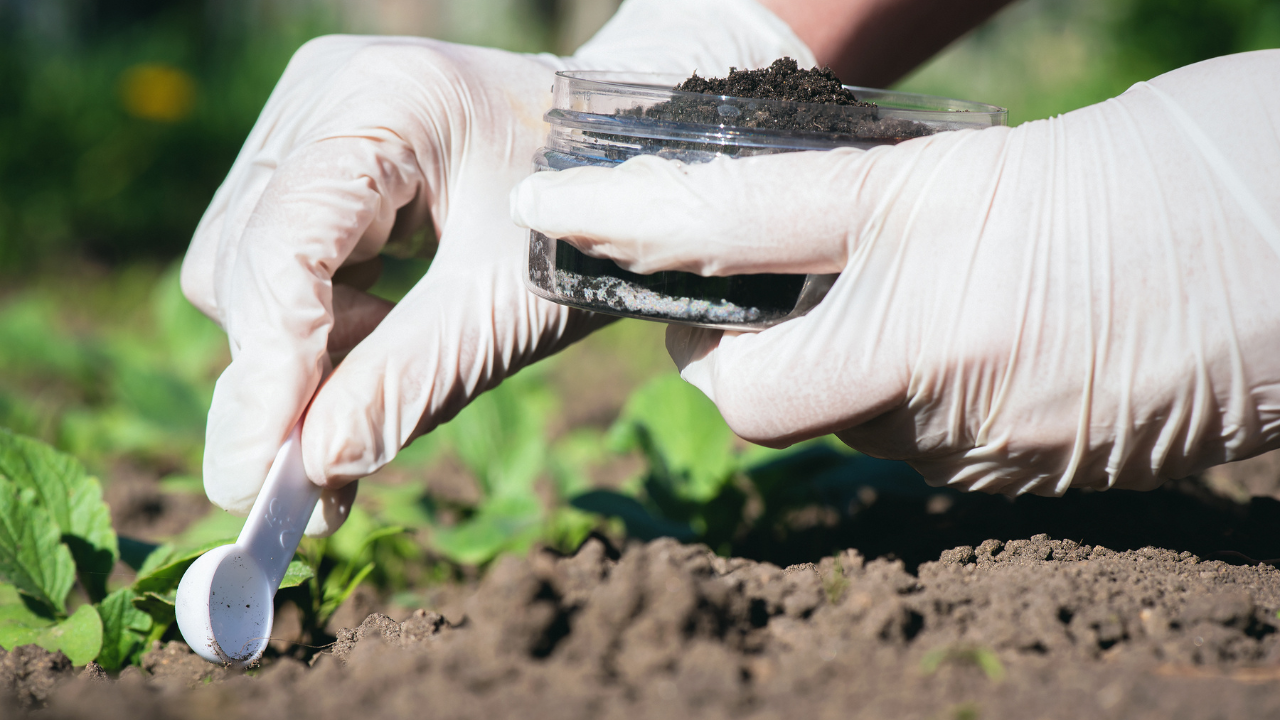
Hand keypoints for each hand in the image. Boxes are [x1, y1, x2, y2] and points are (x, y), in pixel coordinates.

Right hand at [181, 0, 814, 533]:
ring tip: (401, 351)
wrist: (626, 159)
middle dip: (289, 367)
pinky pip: (273, 255)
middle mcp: (327, 95)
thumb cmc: (586, 221)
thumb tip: (310, 469)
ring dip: (307, 343)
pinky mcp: (314, 149)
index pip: (284, 246)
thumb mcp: (511, 308)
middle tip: (333, 466)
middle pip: (246, 261)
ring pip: (243, 266)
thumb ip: (410, 384)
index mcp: (388, 103)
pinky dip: (319, 316)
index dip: (264, 372)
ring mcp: (312, 116)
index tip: (252, 484)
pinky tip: (386, 325)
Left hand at [512, 51, 1279, 494]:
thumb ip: (890, 215)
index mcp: (938, 222)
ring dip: (815, 379)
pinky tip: (950, 356)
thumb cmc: (1181, 166)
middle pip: (745, 390)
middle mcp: (942, 340)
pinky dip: (894, 407)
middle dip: (711, 355)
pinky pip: (907, 453)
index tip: (551, 213)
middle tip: (723, 304)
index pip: (735, 222)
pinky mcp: (1018, 479)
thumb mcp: (1006, 161)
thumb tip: (795, 245)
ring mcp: (982, 427)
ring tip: (864, 314)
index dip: (630, 217)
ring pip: (829, 429)